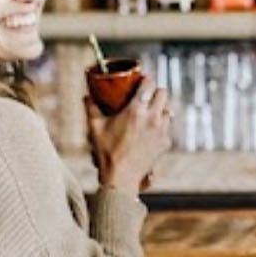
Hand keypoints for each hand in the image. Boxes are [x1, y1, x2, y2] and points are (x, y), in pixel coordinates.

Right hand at [91, 78, 173, 192]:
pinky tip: (151, 131)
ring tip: (151, 111)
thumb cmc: (107, 152)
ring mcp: (161, 131)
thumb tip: (86, 96)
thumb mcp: (95, 128)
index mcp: (136, 110)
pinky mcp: (165, 143)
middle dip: (156, 91)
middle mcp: (152, 118)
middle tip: (148, 95)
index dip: (147, 79)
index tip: (143, 79)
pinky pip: (167, 128)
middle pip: (164, 93)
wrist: (121, 177)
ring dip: (161, 108)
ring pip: (168, 110)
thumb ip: (91, 109)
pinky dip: (161, 126)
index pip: (149, 84)